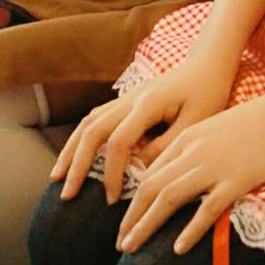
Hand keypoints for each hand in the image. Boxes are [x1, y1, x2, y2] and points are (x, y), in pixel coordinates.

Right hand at [54, 62, 232, 203]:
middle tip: (67, 195)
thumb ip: (165, 148)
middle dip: (77, 163)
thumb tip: (137, 171)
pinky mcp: (127, 101)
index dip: (111, 173)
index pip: (118, 142)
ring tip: (57, 177)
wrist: (208, 65)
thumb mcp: (195, 124)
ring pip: (88, 121)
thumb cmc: (207, 93)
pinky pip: (96, 118)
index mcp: (149, 103)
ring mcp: (126, 97)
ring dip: (71, 149)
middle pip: (92, 129)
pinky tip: (74, 156)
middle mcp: (131, 98)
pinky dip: (81, 138)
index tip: (112, 199)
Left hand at [114, 94, 264, 254]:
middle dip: (131, 218)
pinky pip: (208, 208)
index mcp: (187, 139)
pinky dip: (190, 229)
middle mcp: (194, 151)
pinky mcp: (237, 179)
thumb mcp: (212, 130)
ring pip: (169, 197)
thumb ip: (191, 150)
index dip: (133, 201)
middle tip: (121, 243)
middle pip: (151, 187)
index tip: (126, 223)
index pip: (149, 173)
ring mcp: (215, 165)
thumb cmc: (253, 123)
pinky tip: (178, 248)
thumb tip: (171, 177)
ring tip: (133, 246)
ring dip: (146, 225)